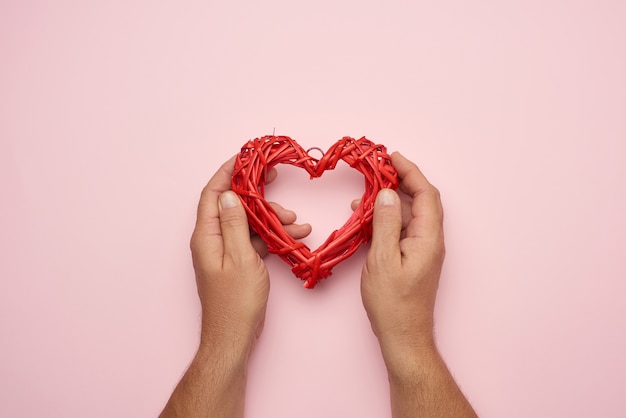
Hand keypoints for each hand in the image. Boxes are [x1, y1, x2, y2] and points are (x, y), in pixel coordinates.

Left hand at [161, 156, 309, 417]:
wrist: (233, 337)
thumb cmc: (236, 303)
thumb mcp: (241, 259)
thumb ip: (235, 225)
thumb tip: (229, 195)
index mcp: (207, 236)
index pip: (213, 193)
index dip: (228, 171)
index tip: (246, 156)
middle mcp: (212, 239)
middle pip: (233, 204)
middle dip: (258, 193)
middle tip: (276, 179)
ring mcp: (225, 250)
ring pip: (248, 222)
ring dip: (272, 218)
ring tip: (297, 222)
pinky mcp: (237, 261)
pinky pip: (255, 239)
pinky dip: (273, 235)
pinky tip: (295, 235)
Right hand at [356, 151, 443, 354]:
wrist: (403, 336)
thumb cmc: (392, 303)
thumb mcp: (382, 260)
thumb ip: (385, 224)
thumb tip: (388, 194)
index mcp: (428, 238)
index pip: (425, 193)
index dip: (410, 171)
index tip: (391, 157)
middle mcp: (431, 240)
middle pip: (421, 200)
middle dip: (400, 181)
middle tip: (377, 170)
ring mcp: (423, 250)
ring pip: (410, 215)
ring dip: (390, 202)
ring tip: (363, 197)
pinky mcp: (413, 258)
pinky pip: (402, 230)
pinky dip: (387, 219)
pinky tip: (367, 220)